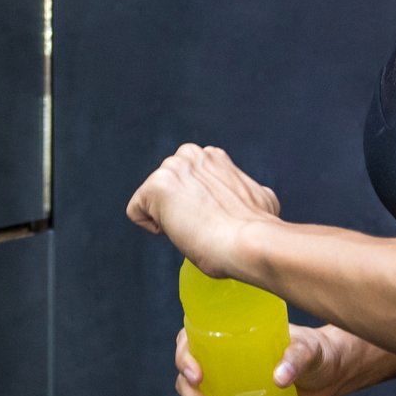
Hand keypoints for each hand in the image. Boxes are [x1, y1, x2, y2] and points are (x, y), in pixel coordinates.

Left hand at [124, 143, 279, 278]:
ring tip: (194, 228)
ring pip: (152, 200)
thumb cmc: (257, 228)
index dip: (196, 204)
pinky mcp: (156, 187)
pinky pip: (137, 212)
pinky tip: (177, 231)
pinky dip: (152, 227)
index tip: (212, 218)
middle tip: (202, 225)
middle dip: (179, 208)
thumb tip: (245, 203)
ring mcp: (171, 168)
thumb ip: (241, 190)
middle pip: (167, 188)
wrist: (249, 241)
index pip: (187, 180)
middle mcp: (190, 154)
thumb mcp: (258, 197)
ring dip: (167, 218)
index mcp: (212, 157)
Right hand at [174, 323, 348, 395]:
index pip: (188, 344)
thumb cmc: (316, 354)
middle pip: (186, 385)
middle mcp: (216, 366)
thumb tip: (280, 378)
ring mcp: (222, 393)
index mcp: (225, 340)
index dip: (184, 360)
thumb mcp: (308, 349)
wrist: (331, 378)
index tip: (197, 377)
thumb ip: (296, 357)